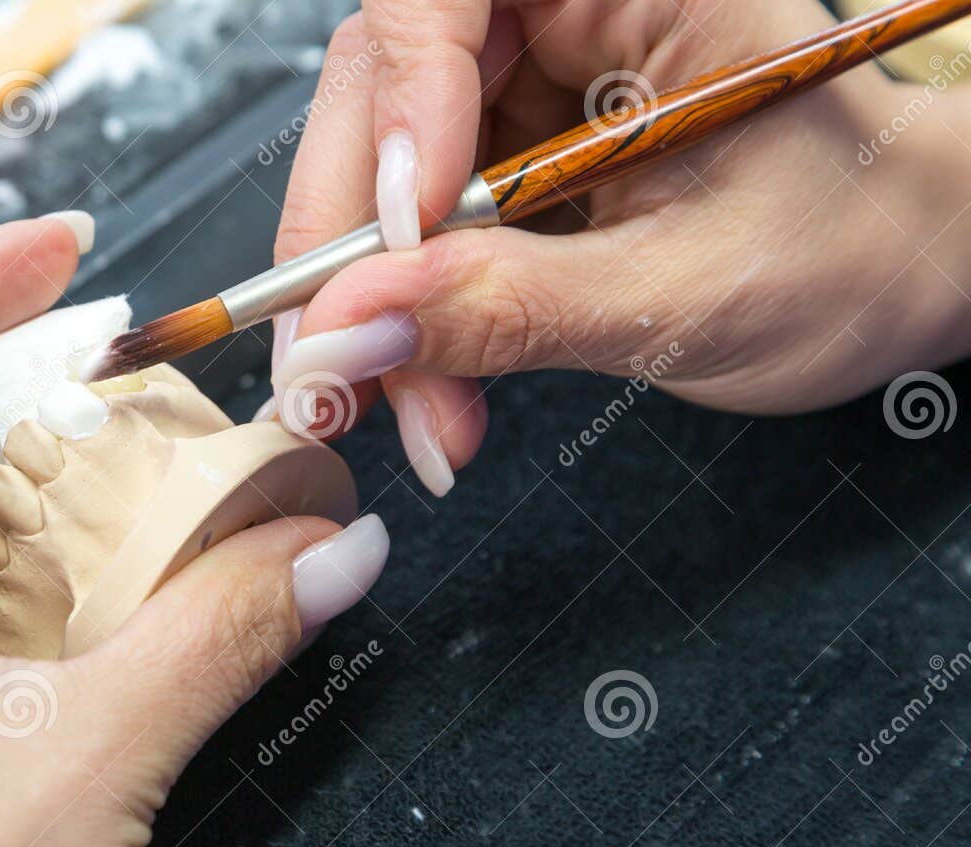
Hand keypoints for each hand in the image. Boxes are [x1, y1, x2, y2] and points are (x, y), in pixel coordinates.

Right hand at [271, 0, 970, 493]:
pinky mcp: (502, 156)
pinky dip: (406, 315)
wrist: (891, 280)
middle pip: (381, 90)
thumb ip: (511, 308)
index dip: (403, 101)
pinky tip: (434, 386)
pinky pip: (410, 226)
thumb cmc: (845, 251)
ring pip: (377, 170)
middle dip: (356, 245)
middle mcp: (561, 12)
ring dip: (374, 302)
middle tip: (349, 374)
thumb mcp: (680, 293)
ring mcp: (523, 87)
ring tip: (423, 413)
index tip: (402, 234)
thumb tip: (353, 328)